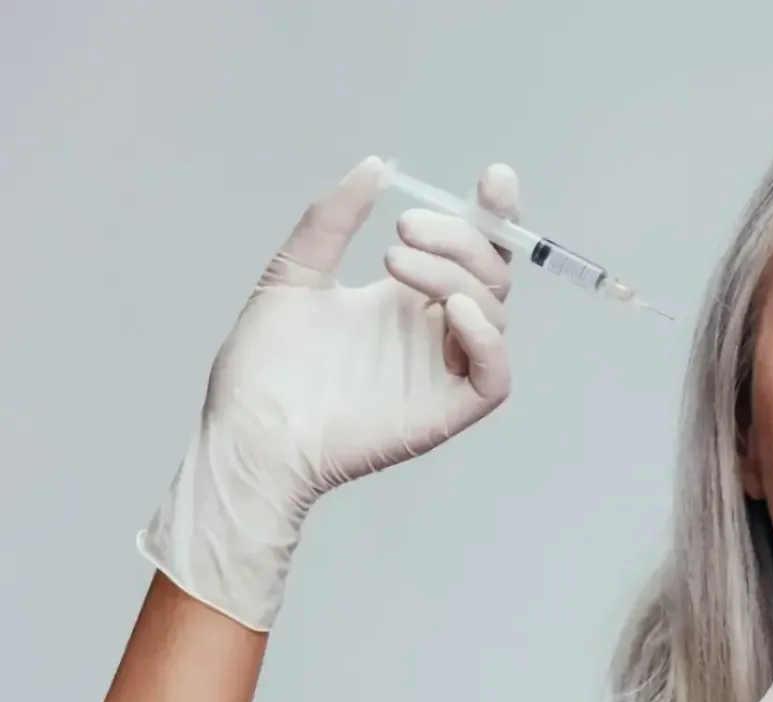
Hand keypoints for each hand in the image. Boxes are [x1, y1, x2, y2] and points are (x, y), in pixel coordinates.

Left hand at [137, 156, 519, 630]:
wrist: (248, 434)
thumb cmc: (262, 370)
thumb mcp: (293, 273)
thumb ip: (332, 219)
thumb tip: (375, 166)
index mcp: (405, 298)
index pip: (471, 250)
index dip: (493, 215)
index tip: (493, 179)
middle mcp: (432, 330)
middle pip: (489, 273)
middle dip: (461, 239)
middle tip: (403, 231)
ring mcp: (442, 370)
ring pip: (492, 312)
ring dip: (454, 275)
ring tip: (393, 263)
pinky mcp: (447, 410)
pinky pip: (494, 374)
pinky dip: (486, 338)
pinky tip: (448, 311)